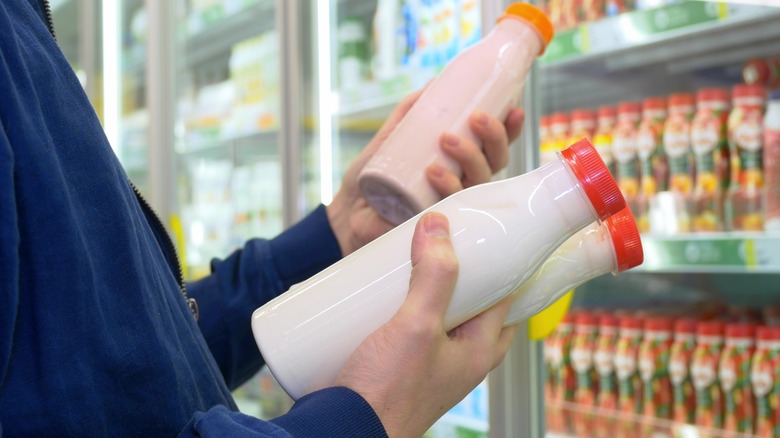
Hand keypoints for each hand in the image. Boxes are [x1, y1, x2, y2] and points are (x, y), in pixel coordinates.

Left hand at [326, 90, 524, 255]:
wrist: (347, 210)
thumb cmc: (374, 176)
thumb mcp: (393, 135)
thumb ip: (411, 110)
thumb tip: (435, 82)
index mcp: (461, 164)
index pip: (494, 146)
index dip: (510, 129)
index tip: (513, 109)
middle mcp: (463, 184)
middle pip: (496, 162)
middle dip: (493, 137)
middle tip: (476, 118)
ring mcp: (451, 205)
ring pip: (478, 182)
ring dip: (470, 157)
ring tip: (447, 139)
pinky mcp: (434, 222)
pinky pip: (451, 205)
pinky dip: (446, 185)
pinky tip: (434, 171)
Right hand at [334, 212, 516, 436]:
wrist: (343, 431)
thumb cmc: (388, 393)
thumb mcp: (417, 326)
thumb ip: (434, 276)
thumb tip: (438, 226)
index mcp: (477, 352)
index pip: (504, 299)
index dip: (502, 266)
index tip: (490, 236)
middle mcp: (456, 359)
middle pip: (469, 306)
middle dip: (461, 275)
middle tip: (447, 243)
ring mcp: (425, 363)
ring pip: (436, 315)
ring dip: (426, 287)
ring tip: (412, 256)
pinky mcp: (395, 365)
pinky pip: (406, 327)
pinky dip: (399, 305)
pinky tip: (379, 290)